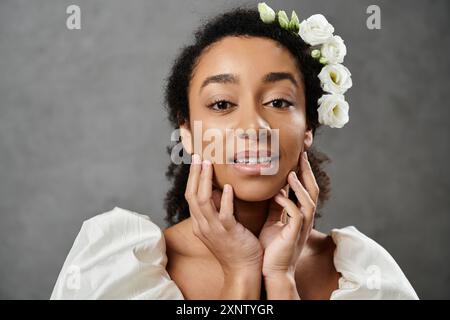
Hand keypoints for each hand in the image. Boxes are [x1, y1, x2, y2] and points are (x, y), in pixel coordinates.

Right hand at [185, 154, 263, 275]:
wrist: (242, 270)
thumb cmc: (235, 246)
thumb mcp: (220, 227)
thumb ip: (217, 210)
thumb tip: (220, 190)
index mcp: (200, 223)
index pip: (190, 197)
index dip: (192, 178)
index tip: (196, 162)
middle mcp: (202, 225)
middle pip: (192, 195)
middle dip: (194, 174)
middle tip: (198, 156)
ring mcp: (214, 229)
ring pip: (203, 201)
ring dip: (204, 180)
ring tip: (208, 164)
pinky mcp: (229, 233)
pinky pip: (224, 214)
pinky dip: (225, 199)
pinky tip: (228, 187)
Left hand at [259, 151, 318, 278]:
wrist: (273, 270)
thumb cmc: (272, 247)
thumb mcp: (273, 222)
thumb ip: (276, 207)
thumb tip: (273, 190)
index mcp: (300, 215)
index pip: (306, 189)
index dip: (305, 173)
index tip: (299, 157)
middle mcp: (305, 219)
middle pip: (313, 191)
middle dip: (308, 173)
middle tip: (302, 156)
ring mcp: (302, 227)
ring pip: (308, 201)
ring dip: (300, 186)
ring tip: (291, 172)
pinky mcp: (294, 234)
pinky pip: (296, 215)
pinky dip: (288, 203)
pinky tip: (277, 195)